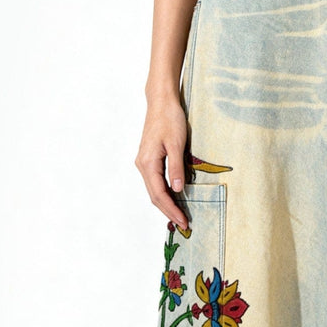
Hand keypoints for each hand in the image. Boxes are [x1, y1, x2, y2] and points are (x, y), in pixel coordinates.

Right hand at [135, 94, 190, 230]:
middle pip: (154, 196)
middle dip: (169, 212)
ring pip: (154, 191)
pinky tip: (174, 199)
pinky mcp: (149, 160)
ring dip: (166, 205)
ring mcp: (144, 163)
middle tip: (184, 225)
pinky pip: (155, 183)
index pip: (160, 194)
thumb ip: (176, 168)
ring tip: (179, 216)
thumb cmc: (170, 119)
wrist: (161, 102)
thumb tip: (178, 190)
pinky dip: (164, 194)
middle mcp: (142, 165)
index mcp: (148, 163)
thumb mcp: (176, 144)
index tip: (183, 221)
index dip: (172, 209)